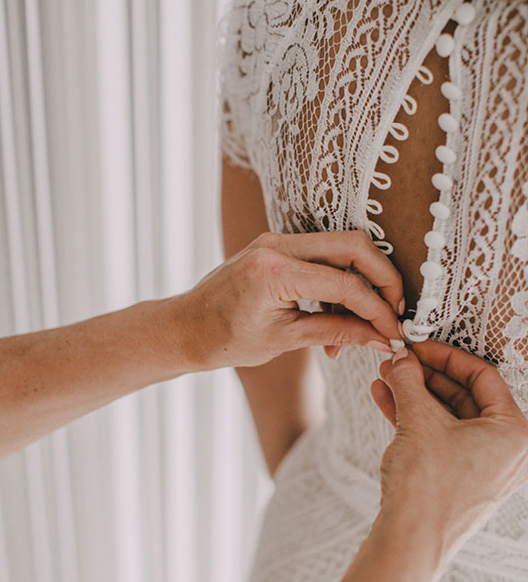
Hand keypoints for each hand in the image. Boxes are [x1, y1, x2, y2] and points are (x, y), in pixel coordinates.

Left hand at [180, 230, 403, 369]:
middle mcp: (276, 244)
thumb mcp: (284, 340)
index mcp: (273, 270)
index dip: (377, 308)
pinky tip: (336, 319)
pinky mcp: (277, 246)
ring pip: (341, 248)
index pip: (345, 282)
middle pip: (353, 245)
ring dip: (359, 285)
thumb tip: (380, 337)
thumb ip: (336, 333)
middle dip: (382, 279)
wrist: (186, 327)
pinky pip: (322, 256)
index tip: (394, 330)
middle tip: (394, 313)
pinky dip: (338, 283)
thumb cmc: (224, 339)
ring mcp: (276, 240)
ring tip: (357, 330)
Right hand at [371, 342, 527, 562]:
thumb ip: (409, 382)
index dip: (446, 356)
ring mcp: (483, 465)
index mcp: (514, 432)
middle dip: (425, 376)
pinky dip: (415, 418)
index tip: (419, 347)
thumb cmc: (427, 490)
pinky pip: (440, 437)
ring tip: (386, 377)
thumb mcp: (417, 421)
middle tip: (399, 361)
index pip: (483, 376)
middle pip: (465, 396)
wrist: (410, 542)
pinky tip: (386, 399)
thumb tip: (401, 360)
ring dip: (415, 395)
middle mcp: (506, 450)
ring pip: (448, 417)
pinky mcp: (460, 478)